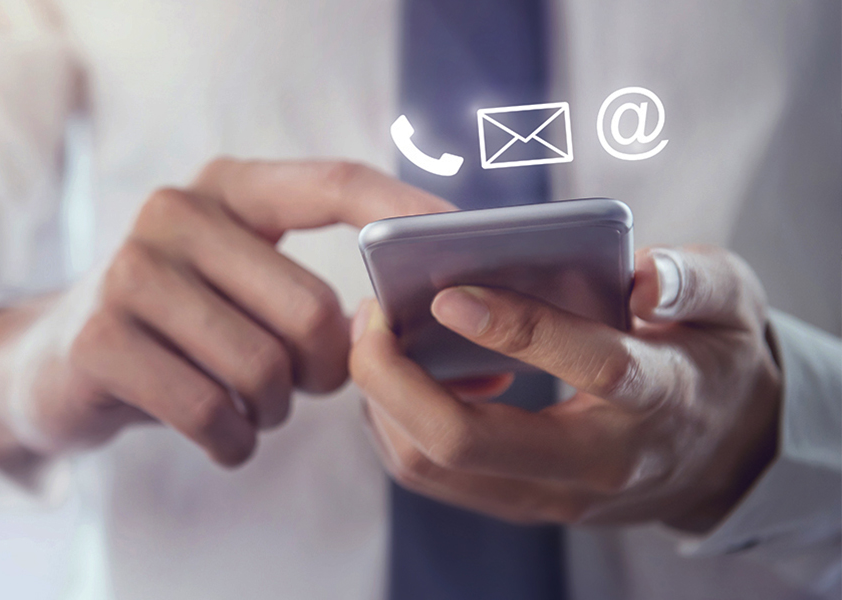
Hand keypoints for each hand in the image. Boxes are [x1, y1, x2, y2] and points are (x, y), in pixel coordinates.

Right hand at [0, 158, 451, 479]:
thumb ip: (313, 287)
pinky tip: (222, 436)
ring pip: (261, 368)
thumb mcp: (237, 286)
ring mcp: (129, 272)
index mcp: (223, 188)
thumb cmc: (175, 330)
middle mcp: (172, 213)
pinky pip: (209, 410)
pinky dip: (231, 441)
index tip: (457, 243)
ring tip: (252, 409)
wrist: (49, 365)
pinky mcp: (101, 339)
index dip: (399, 212)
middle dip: (325, 372)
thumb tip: (434, 330)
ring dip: (272, 412)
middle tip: (305, 388)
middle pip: (309, 311)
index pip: (330, 184)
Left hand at [350, 245, 783, 530]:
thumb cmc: (713, 359)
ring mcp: (552, 495)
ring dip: (383, 399)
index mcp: (661, 398)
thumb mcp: (729, 304)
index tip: (450, 293)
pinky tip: (399, 369)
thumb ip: (693, 281)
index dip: (518, 329)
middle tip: (372, 311)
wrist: (724, 454)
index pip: (591, 367)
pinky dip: (397, 420)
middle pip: (468, 443)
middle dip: (395, 378)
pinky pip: (431, 471)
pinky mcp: (518, 501)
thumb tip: (642, 275)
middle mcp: (599, 462)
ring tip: (376, 332)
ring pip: (432, 466)